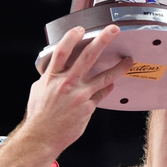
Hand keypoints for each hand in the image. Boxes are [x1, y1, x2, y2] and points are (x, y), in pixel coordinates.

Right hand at [22, 25, 133, 153]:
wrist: (43, 137)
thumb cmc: (39, 115)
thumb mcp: (38, 90)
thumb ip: (49, 77)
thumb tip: (56, 68)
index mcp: (52, 77)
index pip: (63, 51)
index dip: (72, 37)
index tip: (81, 29)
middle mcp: (67, 83)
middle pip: (88, 56)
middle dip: (102, 40)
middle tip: (114, 30)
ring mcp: (80, 95)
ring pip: (104, 77)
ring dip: (119, 67)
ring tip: (128, 60)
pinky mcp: (88, 107)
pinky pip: (102, 93)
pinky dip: (108, 87)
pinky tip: (112, 84)